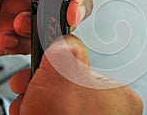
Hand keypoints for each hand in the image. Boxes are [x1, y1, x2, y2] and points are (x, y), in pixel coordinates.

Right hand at [9, 35, 142, 114]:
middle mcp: (110, 112)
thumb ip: (67, 51)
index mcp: (118, 96)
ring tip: (27, 107)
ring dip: (37, 102)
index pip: (84, 69)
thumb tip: (67, 39)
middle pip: (68, 88)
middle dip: (42, 86)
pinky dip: (40, 114)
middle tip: (28, 88)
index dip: (57, 67)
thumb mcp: (63, 76)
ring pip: (59, 104)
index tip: (41, 67)